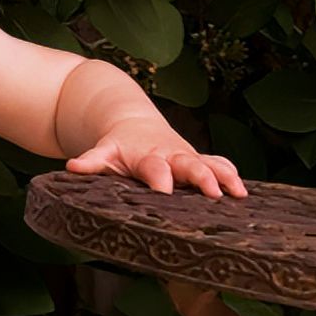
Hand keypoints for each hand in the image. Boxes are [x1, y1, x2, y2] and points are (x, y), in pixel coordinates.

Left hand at [67, 121, 246, 199]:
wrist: (132, 122)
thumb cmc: (117, 147)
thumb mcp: (103, 153)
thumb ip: (90, 162)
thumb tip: (71, 167)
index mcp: (147, 157)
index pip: (154, 169)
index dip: (159, 179)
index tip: (165, 192)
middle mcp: (171, 155)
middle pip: (189, 165)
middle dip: (202, 178)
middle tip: (213, 194)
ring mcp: (187, 157)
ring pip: (210, 164)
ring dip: (225, 177)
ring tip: (240, 194)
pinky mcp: (198, 158)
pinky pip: (219, 164)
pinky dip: (231, 174)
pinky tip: (244, 194)